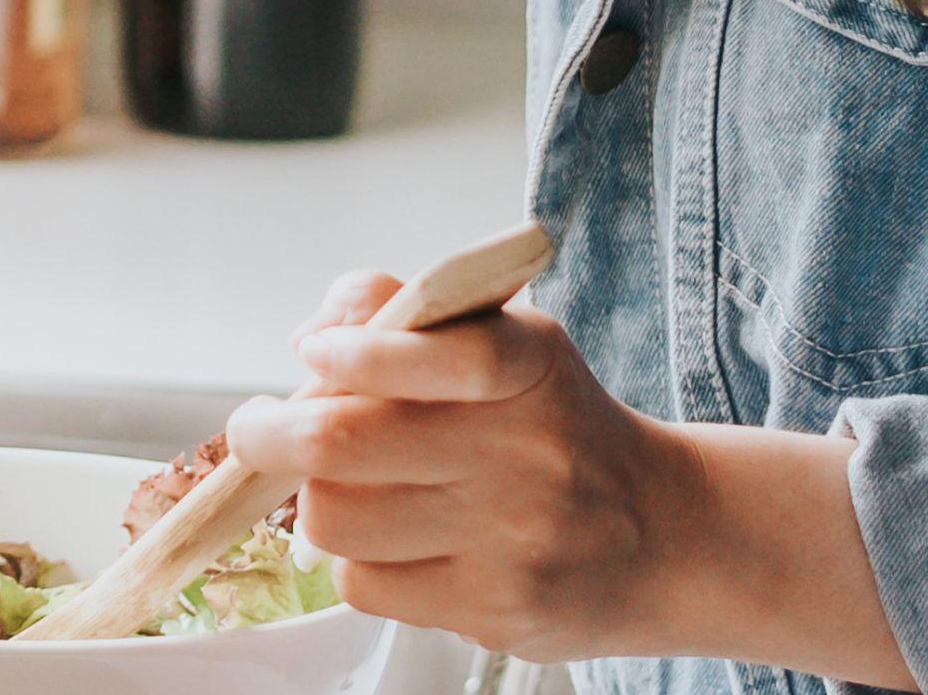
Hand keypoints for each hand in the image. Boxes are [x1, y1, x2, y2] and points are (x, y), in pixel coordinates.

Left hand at [224, 271, 914, 684]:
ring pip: (337, 521)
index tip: (313, 351)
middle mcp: (526, 453)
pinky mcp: (495, 612)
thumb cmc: (555, 429)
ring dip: (318, 500)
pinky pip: (366, 585)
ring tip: (344, 486)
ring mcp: (512, 540)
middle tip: (264, 427)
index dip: (352, 350)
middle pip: (342, 443)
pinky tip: (398, 542)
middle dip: (273, 432)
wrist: (662, 536)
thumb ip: (410, 316)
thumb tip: (315, 337)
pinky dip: (359, 560)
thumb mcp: (509, 343)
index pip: (432, 349)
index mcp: (528, 367)